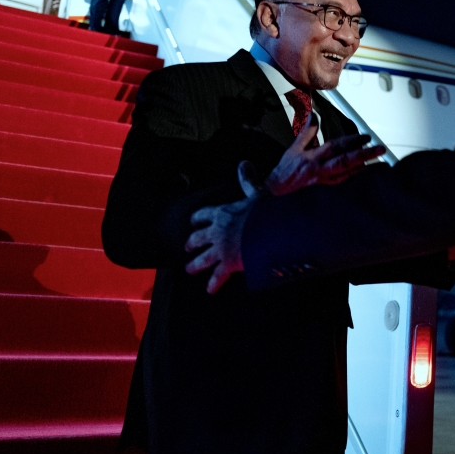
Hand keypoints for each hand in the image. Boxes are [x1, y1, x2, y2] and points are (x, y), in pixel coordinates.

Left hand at [184, 161, 259, 293]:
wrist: (267, 233)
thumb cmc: (263, 213)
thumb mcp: (256, 194)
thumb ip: (248, 181)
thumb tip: (244, 163)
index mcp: (222, 213)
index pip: (203, 215)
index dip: (197, 218)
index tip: (193, 222)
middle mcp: (217, 232)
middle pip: (198, 237)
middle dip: (192, 242)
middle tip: (187, 246)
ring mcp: (220, 249)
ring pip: (203, 258)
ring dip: (195, 264)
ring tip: (189, 269)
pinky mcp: (227, 264)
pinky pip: (218, 276)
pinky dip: (214, 283)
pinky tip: (210, 290)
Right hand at [263, 119, 385, 195]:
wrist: (274, 194)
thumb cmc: (284, 173)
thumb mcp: (293, 150)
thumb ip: (307, 132)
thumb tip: (313, 115)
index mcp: (313, 158)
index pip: (336, 147)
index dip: (352, 141)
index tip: (366, 137)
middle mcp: (321, 171)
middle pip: (346, 161)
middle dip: (364, 155)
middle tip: (380, 149)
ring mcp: (325, 184)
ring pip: (349, 176)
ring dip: (367, 171)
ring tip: (383, 166)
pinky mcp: (327, 194)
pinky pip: (346, 187)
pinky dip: (359, 183)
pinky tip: (371, 182)